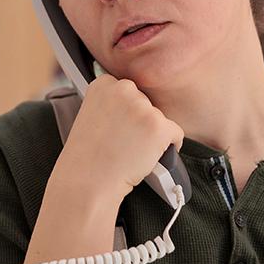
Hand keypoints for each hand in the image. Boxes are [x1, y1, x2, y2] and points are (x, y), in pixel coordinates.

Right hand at [52, 75, 184, 208]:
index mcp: (104, 83)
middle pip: (145, 102)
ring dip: (151, 135)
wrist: (88, 180)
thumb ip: (111, 103)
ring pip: (159, 119)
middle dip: (139, 121)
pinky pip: (176, 133)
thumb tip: (136, 104)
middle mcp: (124, 89)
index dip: (124, 112)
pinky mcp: (159, 126)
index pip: (127, 91)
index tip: (116, 127)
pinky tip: (150, 156)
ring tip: (131, 151)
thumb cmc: (87, 155)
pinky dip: (170, 146)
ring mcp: (143, 107)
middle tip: (124, 142)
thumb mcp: (90, 115)